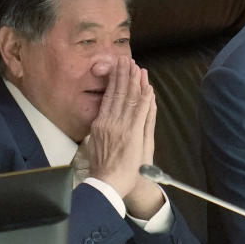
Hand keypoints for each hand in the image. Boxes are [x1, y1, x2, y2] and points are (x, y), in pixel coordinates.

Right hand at [88, 58, 163, 217]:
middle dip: (123, 75)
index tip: (118, 68)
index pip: (109, 97)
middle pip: (118, 94)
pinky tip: (147, 87)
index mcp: (100, 124)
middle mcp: (109, 122)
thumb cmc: (104, 167)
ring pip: (129, 99)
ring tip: (137, 67)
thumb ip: (104, 126)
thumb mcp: (97, 144)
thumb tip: (106, 109)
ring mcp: (120, 127)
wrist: (108, 184)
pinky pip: (140, 112)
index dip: (115, 81)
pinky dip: (144, 99)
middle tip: (126, 59)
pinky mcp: (132, 134)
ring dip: (134, 82)